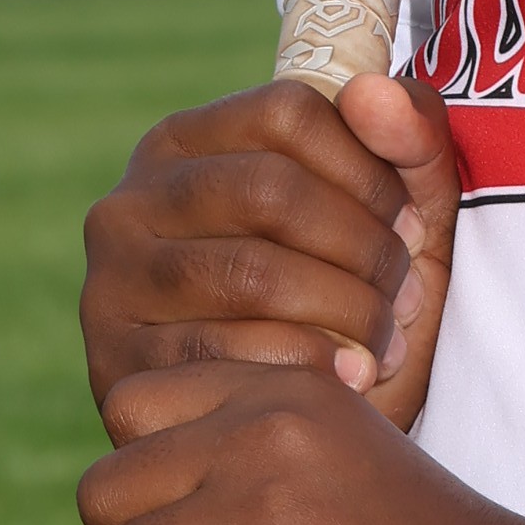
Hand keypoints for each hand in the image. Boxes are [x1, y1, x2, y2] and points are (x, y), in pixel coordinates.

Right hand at [80, 71, 462, 431]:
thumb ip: (411, 139)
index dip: (369, 167)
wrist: (292, 433)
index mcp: (186, 142)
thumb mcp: (394, 217)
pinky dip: (304, 368)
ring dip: (344, 312)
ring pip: (250, 274)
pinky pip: (222, 355)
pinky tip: (347, 384)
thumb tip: (373, 92)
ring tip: (387, 342)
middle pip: (269, 190)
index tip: (412, 224)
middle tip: (407, 295)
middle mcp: (130, 201)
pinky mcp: (114, 364)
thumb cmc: (346, 299)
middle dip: (362, 249)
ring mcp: (112, 283)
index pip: (287, 110)